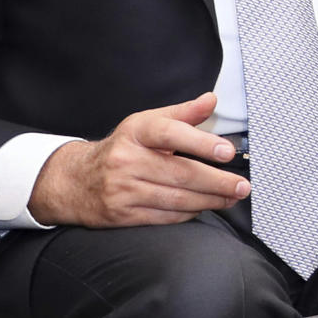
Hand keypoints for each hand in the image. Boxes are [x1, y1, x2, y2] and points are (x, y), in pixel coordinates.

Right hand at [28, 92, 250, 227]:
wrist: (76, 180)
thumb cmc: (120, 149)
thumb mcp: (145, 123)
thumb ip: (182, 114)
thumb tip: (211, 101)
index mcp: (135, 132)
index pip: (170, 133)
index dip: (200, 142)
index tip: (226, 151)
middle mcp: (127, 160)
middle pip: (180, 173)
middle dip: (216, 182)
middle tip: (241, 186)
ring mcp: (123, 189)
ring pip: (176, 198)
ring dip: (209, 200)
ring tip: (231, 198)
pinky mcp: (123, 215)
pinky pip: (164, 216)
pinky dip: (188, 213)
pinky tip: (204, 207)